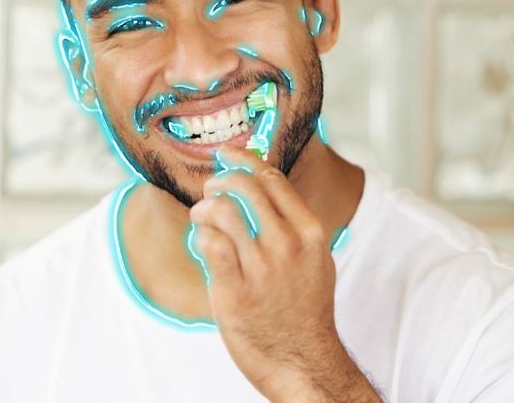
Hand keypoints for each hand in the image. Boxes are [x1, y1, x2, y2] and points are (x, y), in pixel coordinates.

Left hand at [188, 145, 343, 399]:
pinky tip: (202, 244)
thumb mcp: (314, 257)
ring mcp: (262, 268)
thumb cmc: (304, 308)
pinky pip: (208, 243)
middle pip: (243, 187)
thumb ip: (291, 221)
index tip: (227, 154)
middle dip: (218, 182)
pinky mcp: (235, 290)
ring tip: (202, 219)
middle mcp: (287, 244)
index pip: (271, 177)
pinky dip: (200, 237)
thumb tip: (263, 179)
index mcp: (309, 231)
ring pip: (221, 210)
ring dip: (203, 209)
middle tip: (209, 190)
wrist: (302, 359)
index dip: (243, 160)